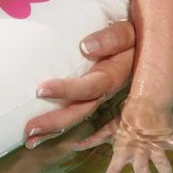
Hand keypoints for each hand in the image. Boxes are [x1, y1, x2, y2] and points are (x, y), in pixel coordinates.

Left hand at [24, 21, 135, 147]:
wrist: (142, 44)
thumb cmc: (132, 34)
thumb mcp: (128, 32)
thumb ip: (112, 38)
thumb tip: (86, 46)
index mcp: (114, 74)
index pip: (90, 87)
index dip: (67, 90)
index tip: (41, 90)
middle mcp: (107, 91)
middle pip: (81, 110)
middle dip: (55, 122)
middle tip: (29, 130)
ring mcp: (100, 97)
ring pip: (78, 116)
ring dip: (54, 129)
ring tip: (30, 140)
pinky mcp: (94, 97)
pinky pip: (77, 114)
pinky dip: (60, 128)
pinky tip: (42, 137)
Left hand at [73, 102, 172, 172]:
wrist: (143, 100)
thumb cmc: (125, 117)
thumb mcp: (108, 129)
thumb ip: (92, 140)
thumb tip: (73, 145)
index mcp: (123, 149)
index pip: (113, 169)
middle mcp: (138, 150)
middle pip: (141, 170)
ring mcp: (154, 145)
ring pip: (161, 162)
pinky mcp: (167, 138)